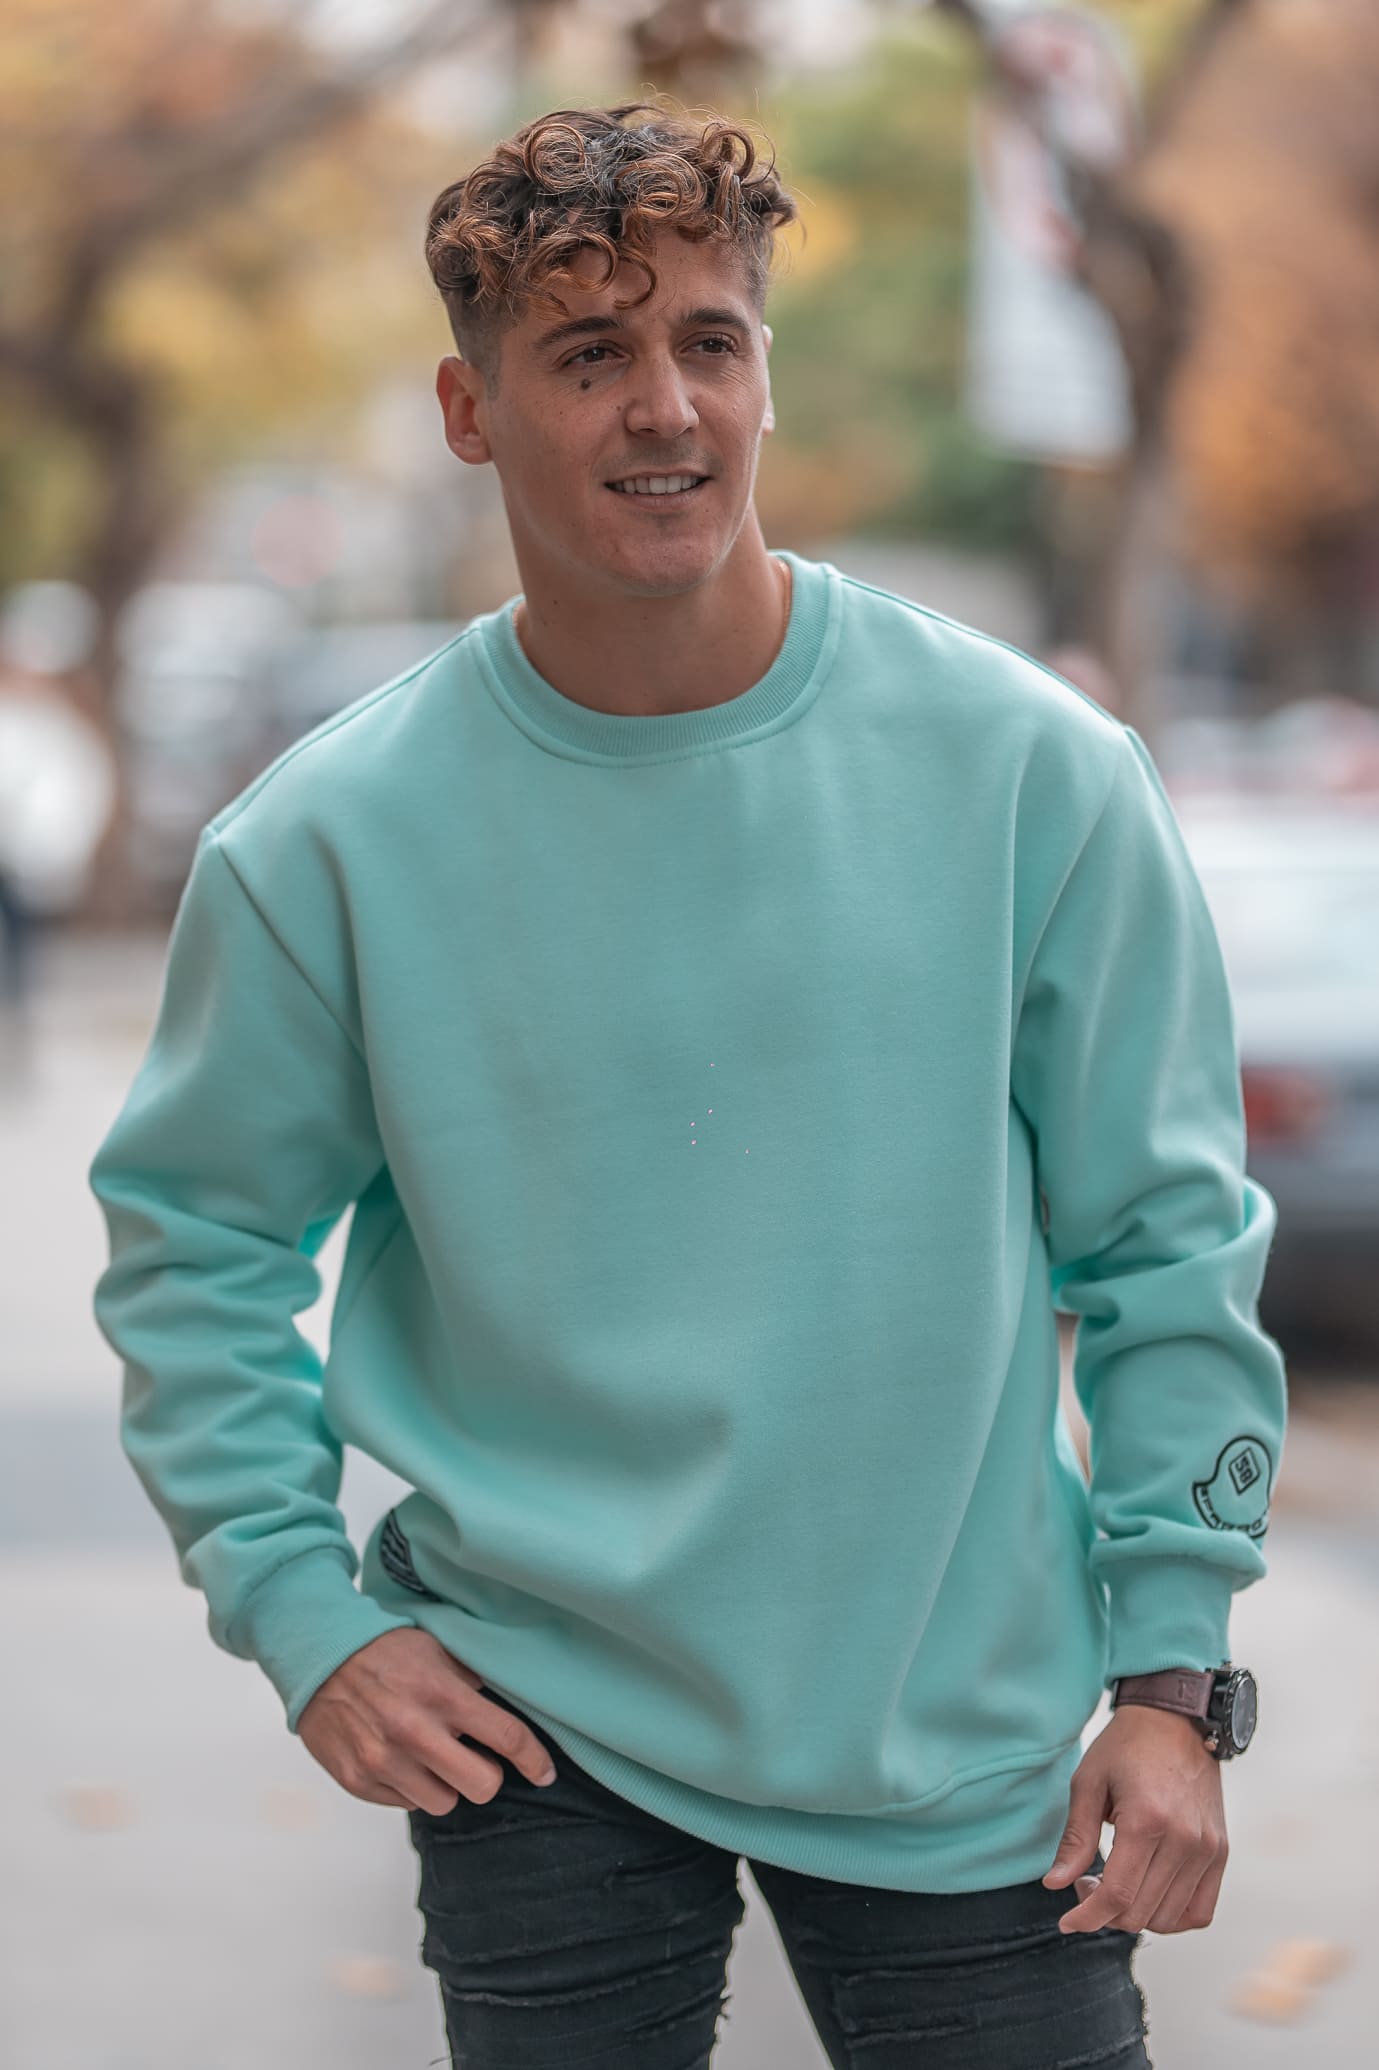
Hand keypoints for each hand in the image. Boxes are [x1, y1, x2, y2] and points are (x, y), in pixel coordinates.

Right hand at [297, 1628, 557, 1813]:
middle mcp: (414, 1732)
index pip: (507, 1738)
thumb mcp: (439, 1650)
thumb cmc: (387, 1651)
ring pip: (443, 1803)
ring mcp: (382, 1761)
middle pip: (482, 1786)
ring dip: (446, 1783)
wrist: (319, 1656)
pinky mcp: (357, 1780)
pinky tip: (402, 1758)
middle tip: (475, 1757)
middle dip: (486, 1775)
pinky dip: (410, 1787)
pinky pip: (404, 1804)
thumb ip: (475, 1680)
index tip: (543, 1772)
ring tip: (432, 1755)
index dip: (534, 1760)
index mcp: (442, 1695)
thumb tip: (517, 1705)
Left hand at [1042, 1704, 1228, 1934]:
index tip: (1066, 1921)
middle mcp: (1184, 1840)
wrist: (1176, 1721)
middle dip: (1104, 1912)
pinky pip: (1200, 1912)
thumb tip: (1054, 1886)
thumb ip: (1076, 1839)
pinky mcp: (1221, 1853)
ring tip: (1115, 1883)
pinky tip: (1148, 1895)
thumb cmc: (1125, 1747)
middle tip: (1086, 1882)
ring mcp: (1208, 1849)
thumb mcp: (1088, 1782)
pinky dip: (1172, 1917)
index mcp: (1147, 1820)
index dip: (1087, 1917)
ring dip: (1135, 1915)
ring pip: (1169, 1919)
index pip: (1118, 1895)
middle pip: (1141, 1912)